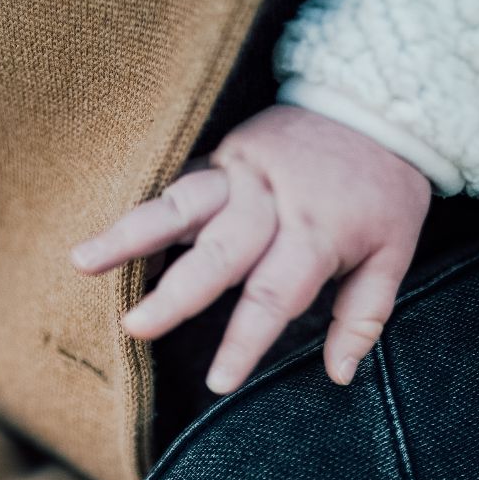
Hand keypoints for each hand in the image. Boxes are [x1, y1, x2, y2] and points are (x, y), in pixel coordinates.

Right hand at [72, 104, 430, 393]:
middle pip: (217, 253)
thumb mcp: (396, 251)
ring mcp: (240, 173)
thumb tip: (339, 373)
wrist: (378, 97)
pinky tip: (101, 236)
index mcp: (317, 230)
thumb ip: (364, 315)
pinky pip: (177, 185)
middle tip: (136, 327)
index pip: (273, 295)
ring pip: (180, 206)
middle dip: (175, 294)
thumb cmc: (386, 188)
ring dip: (129, 234)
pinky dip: (140, 210)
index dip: (244, 341)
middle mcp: (270, 200)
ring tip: (82, 260)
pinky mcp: (222, 155)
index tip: (218, 382)